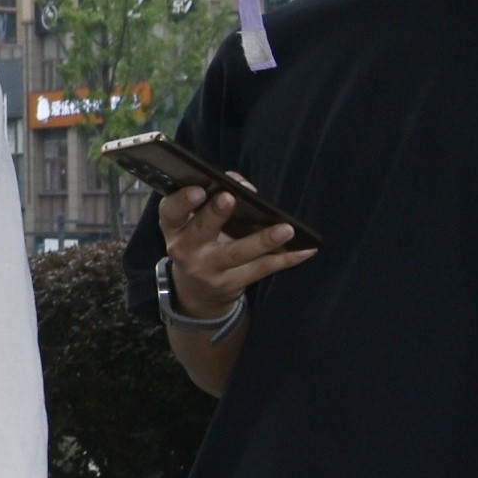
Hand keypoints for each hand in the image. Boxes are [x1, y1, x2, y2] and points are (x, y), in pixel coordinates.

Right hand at [156, 184, 313, 316]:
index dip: (182, 201)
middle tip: (231, 198)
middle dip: (216, 214)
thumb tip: (243, 186)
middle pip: (201, 230)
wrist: (197, 291)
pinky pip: (261, 269)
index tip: (198, 190)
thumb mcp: (193, 221)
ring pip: (236, 254)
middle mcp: (185, 249)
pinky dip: (286, 259)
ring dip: (262, 241)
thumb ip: (213, 199)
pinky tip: (306, 250)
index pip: (170, 212)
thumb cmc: (199, 241)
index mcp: (174, 227)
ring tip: (286, 229)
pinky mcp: (231, 284)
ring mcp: (208, 270)